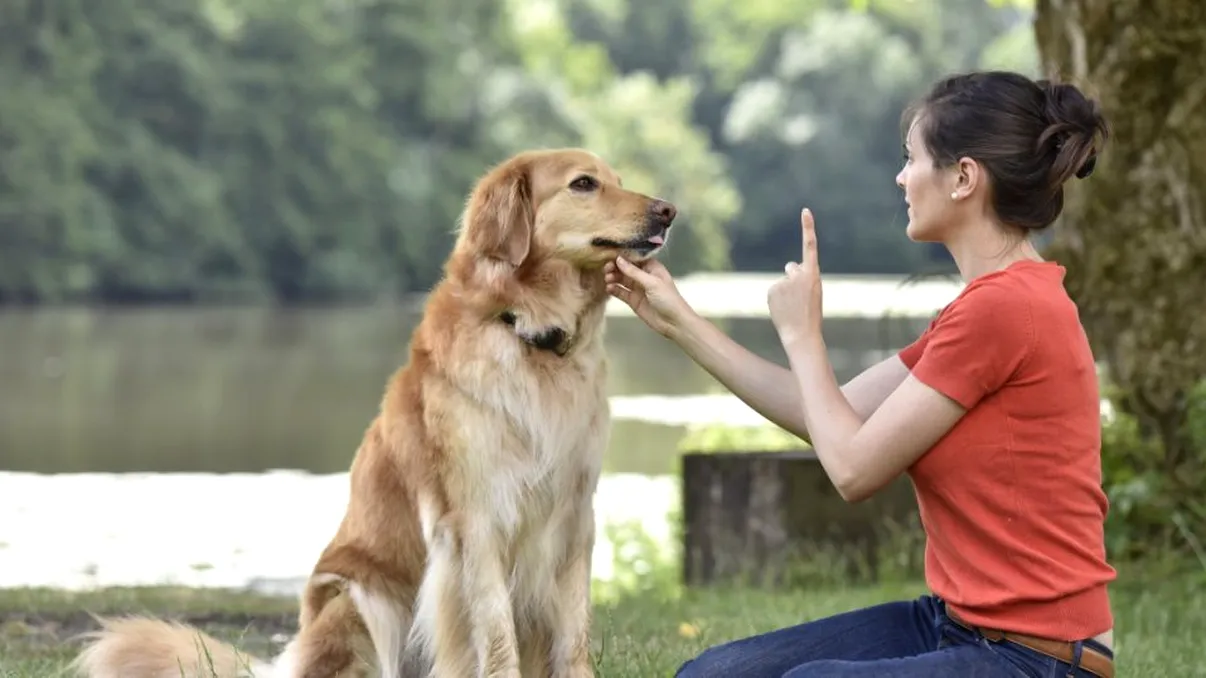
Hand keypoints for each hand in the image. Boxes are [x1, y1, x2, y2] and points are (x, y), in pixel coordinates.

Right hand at [604, 257, 691, 337]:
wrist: (674, 323)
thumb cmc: (668, 299)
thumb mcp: (652, 283)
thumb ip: (634, 272)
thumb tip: (618, 260)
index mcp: (652, 267)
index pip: (634, 257)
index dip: (622, 255)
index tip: (610, 254)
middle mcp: (643, 276)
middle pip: (626, 268)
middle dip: (615, 267)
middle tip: (606, 268)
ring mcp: (638, 288)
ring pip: (621, 279)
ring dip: (613, 277)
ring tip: (607, 278)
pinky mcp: (633, 300)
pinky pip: (621, 292)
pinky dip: (614, 289)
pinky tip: (609, 288)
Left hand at [767, 208, 823, 346]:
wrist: (801, 334)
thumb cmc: (811, 314)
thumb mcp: (813, 292)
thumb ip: (803, 276)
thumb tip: (790, 266)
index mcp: (813, 274)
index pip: (810, 246)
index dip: (808, 227)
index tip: (805, 211)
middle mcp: (798, 274)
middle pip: (792, 268)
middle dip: (793, 277)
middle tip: (799, 296)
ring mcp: (784, 282)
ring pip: (783, 281)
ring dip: (785, 290)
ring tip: (792, 306)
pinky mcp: (772, 290)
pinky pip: (774, 290)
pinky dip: (777, 298)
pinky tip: (783, 309)